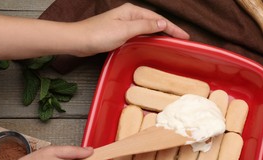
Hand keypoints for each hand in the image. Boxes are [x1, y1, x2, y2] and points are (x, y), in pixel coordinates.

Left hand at [70, 3, 189, 56]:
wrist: (78, 41)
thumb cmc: (98, 35)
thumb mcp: (124, 30)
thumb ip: (144, 26)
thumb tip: (162, 24)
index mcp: (132, 11)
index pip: (158, 19)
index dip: (173, 28)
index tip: (184, 36)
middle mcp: (129, 15)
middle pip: (154, 22)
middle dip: (169, 30)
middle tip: (182, 40)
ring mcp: (124, 24)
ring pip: (148, 29)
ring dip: (160, 35)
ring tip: (172, 42)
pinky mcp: (120, 33)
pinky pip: (140, 34)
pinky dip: (149, 39)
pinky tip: (153, 45)